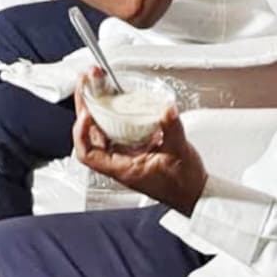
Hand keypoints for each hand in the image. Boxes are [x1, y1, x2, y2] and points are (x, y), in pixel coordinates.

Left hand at [72, 76, 206, 214]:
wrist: (195, 193)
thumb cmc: (184, 184)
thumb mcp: (179, 153)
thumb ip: (172, 129)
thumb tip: (166, 109)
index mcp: (123, 168)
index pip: (88, 154)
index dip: (81, 133)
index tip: (86, 113)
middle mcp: (119, 160)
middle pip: (90, 134)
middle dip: (86, 106)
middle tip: (86, 82)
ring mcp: (124, 153)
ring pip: (101, 128)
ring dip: (97, 105)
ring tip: (97, 83)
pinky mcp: (133, 146)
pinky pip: (116, 127)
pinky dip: (113, 111)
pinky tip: (116, 96)